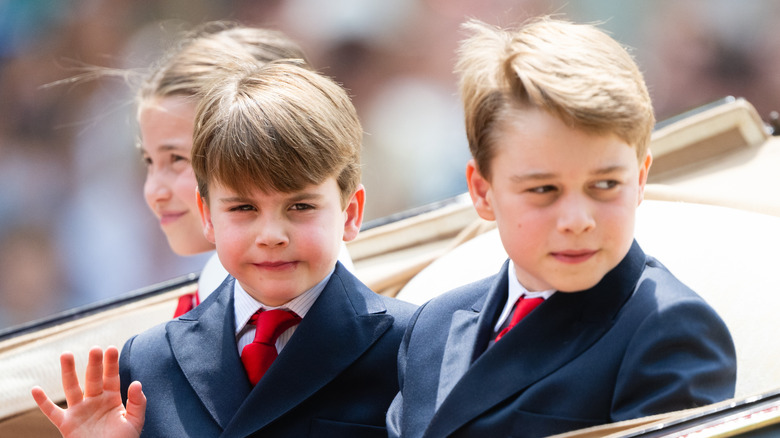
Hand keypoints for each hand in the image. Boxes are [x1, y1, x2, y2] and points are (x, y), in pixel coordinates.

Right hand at [31, 346, 145, 437]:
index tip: (111, 348)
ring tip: (66, 355)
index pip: (111, 378)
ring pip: (72, 388)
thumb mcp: (135, 422)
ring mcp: (79, 411)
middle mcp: (94, 401)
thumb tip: (136, 383)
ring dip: (68, 372)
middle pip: (92, 379)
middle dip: (94, 364)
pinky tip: (35, 389)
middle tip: (94, 349)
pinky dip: (42, 402)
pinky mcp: (67, 424)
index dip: (111, 364)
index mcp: (111, 399)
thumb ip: (138, 403)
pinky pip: (52, 412)